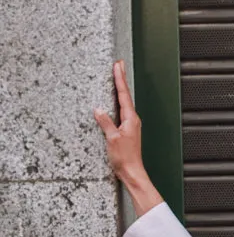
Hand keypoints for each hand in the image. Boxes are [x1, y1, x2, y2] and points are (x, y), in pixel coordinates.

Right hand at [94, 60, 162, 215]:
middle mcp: (133, 120)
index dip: (120, 79)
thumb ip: (105, 123)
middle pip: (125, 95)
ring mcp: (131, 125)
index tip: (118, 66)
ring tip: (116, 77)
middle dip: (121, 80)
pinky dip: (117, 102)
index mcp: (131, 119)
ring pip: (124, 103)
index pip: (123, 94)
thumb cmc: (125, 158)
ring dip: (119, 90)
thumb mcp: (112, 138)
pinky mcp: (127, 130)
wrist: (132, 172)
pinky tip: (113, 101)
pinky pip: (121, 112)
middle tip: (118, 65)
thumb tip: (98, 110)